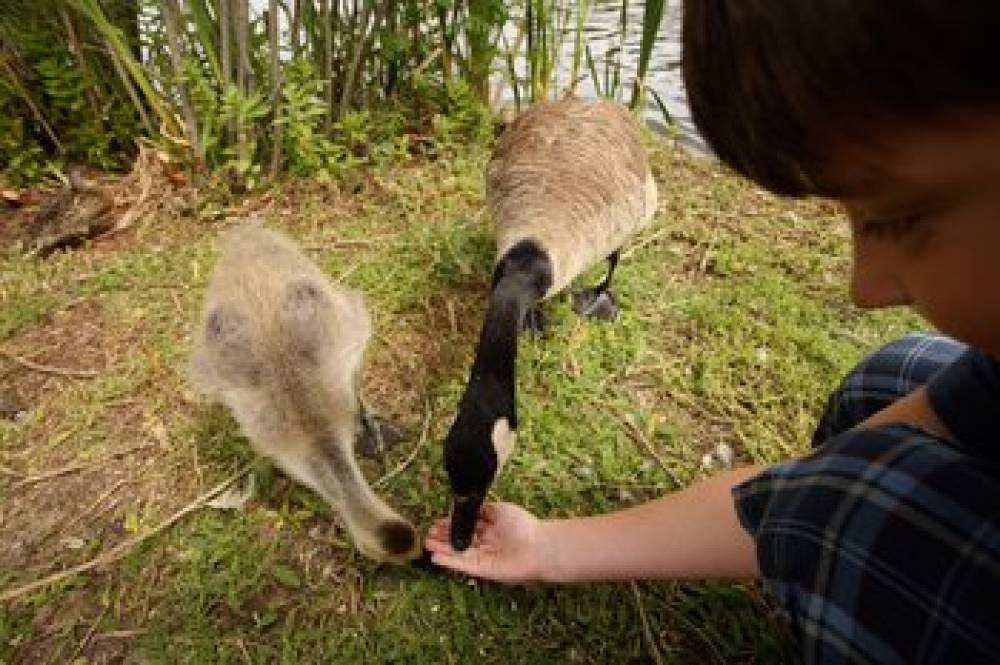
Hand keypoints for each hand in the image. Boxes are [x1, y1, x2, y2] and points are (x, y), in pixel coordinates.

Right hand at [424, 502, 551, 582]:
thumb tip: (469, 507)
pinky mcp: (483, 570)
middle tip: (428, 533)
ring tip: (426, 544)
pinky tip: (436, 557)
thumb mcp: (500, 509)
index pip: (467, 526)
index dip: (452, 524)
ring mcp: (484, 557)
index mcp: (491, 527)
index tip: (437, 521)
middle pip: (460, 540)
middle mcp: (486, 542)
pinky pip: (462, 565)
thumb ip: (483, 510)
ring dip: (442, 549)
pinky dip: (449, 561)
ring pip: (458, 552)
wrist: (537, 546)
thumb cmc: (523, 526)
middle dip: (444, 537)